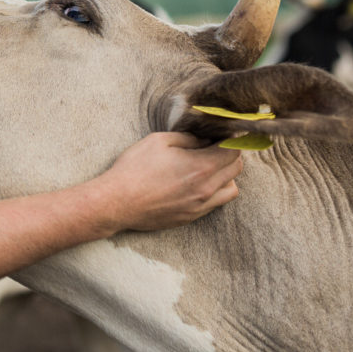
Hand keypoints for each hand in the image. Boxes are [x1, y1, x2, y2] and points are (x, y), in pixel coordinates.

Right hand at [99, 132, 242, 232]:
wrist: (116, 202)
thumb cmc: (134, 168)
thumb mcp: (159, 141)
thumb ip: (188, 138)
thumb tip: (205, 140)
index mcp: (201, 166)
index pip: (233, 150)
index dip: (230, 139)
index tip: (222, 134)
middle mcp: (206, 189)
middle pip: (236, 169)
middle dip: (230, 154)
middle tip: (214, 147)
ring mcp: (200, 206)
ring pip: (231, 189)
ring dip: (225, 176)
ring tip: (207, 168)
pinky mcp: (191, 217)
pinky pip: (215, 203)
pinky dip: (214, 191)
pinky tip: (195, 184)